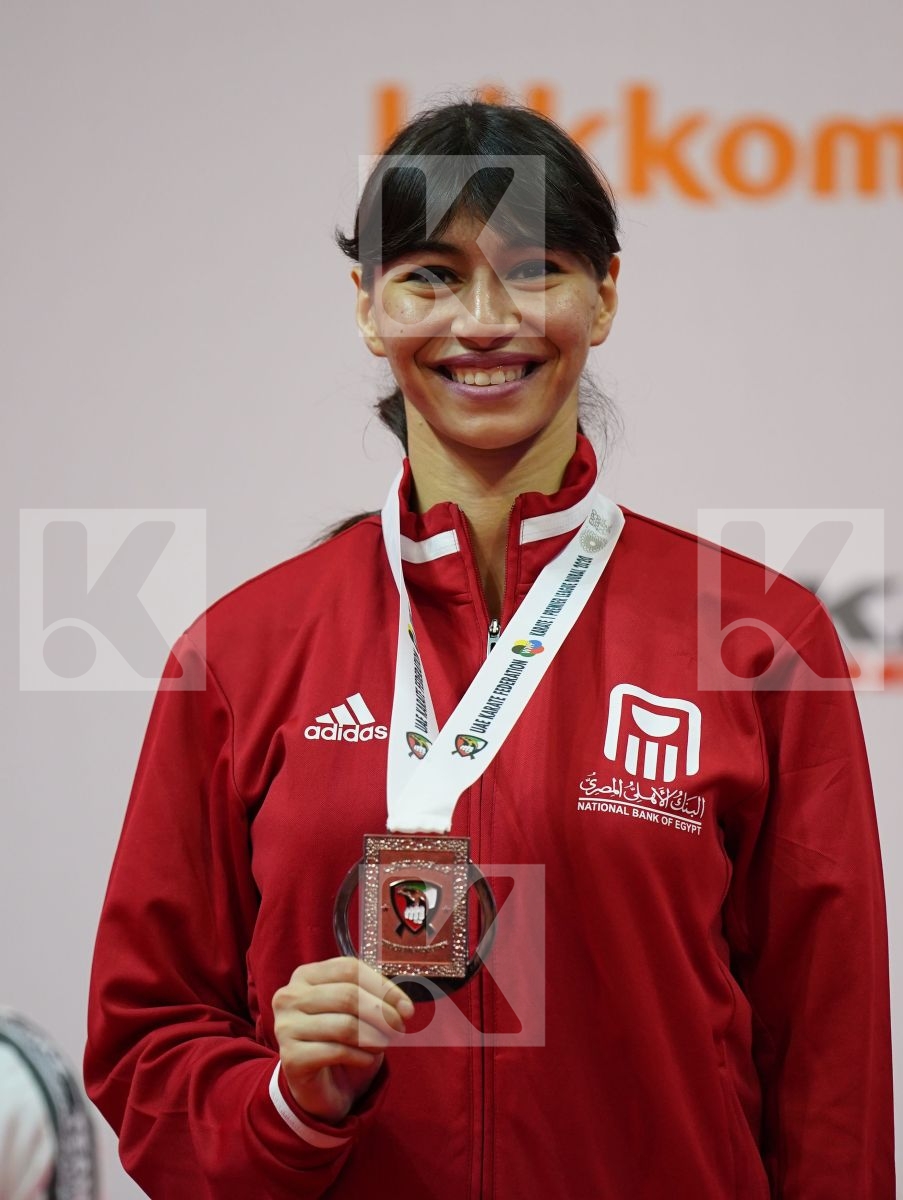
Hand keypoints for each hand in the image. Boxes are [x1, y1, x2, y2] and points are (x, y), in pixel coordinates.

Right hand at [272, 956, 413, 1122]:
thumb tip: (404, 1005)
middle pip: (348, 995)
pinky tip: (366, 1060)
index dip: (383, 987)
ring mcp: (286, 1027)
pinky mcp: (291, 1057)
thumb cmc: (341, 1040)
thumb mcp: (358, 1011)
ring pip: (345, 1025)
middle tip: (400, 1028)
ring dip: (375, 1037)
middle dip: (382, 1013)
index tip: (407, 1008)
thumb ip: (376, 998)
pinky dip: (361, 1056)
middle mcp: (290, 996)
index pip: (349, 969)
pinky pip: (337, 1052)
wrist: (320, 1086)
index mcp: (306, 975)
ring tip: (384, 1045)